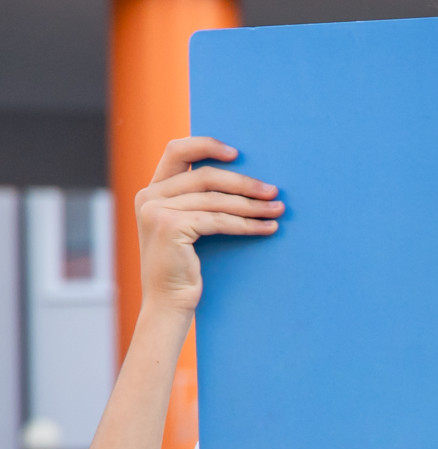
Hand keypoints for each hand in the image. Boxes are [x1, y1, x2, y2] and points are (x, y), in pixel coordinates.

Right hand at [133, 137, 281, 314]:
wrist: (169, 302)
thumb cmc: (185, 265)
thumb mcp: (186, 225)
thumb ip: (197, 200)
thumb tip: (243, 179)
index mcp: (152, 189)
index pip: (176, 150)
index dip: (207, 145)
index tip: (238, 153)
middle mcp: (149, 195)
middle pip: (205, 176)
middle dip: (244, 183)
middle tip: (274, 191)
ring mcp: (156, 210)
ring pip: (216, 199)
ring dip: (252, 205)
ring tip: (278, 210)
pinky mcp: (170, 227)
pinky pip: (219, 220)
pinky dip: (247, 224)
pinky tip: (268, 228)